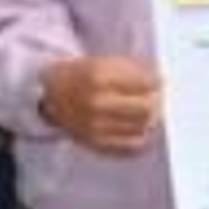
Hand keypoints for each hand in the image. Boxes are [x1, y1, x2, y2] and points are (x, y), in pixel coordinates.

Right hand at [40, 55, 162, 154]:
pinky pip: (131, 146)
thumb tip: (159, 81)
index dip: (157, 82)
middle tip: (157, 97)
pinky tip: (137, 127)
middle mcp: (97, 103)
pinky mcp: (96, 143)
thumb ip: (132, 69)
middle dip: (157, 101)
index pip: (145, 83)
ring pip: (142, 127)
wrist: (50, 97)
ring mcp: (96, 126)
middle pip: (147, 108)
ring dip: (151, 119)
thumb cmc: (81, 76)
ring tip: (147, 111)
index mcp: (99, 77)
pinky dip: (140, 136)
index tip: (158, 81)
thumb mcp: (103, 62)